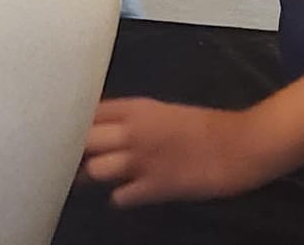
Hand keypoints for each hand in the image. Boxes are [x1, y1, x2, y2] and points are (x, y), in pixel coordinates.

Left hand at [83, 99, 255, 206]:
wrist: (237, 145)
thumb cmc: (203, 125)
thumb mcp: (163, 111)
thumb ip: (132, 118)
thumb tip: (103, 128)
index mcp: (137, 107)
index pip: (89, 110)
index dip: (74, 121)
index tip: (67, 129)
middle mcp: (134, 130)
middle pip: (84, 139)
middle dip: (76, 150)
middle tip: (74, 159)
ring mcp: (142, 160)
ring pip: (95, 170)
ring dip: (95, 176)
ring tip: (98, 179)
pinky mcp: (154, 187)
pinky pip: (119, 197)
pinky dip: (120, 197)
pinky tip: (127, 193)